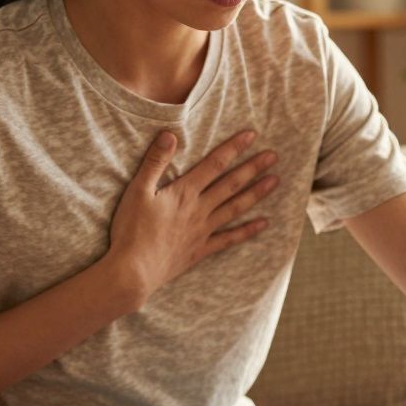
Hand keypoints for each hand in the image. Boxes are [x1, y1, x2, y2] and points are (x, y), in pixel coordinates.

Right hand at [105, 129, 278, 302]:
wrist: (134, 271)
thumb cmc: (131, 230)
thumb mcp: (137, 191)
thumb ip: (155, 162)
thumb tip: (170, 134)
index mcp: (184, 193)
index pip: (214, 164)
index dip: (233, 148)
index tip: (252, 135)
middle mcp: (199, 209)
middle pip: (231, 184)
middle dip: (253, 167)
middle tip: (274, 156)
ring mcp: (203, 231)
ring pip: (236, 208)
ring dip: (256, 193)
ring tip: (275, 181)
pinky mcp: (201, 249)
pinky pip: (230, 238)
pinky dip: (248, 230)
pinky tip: (264, 224)